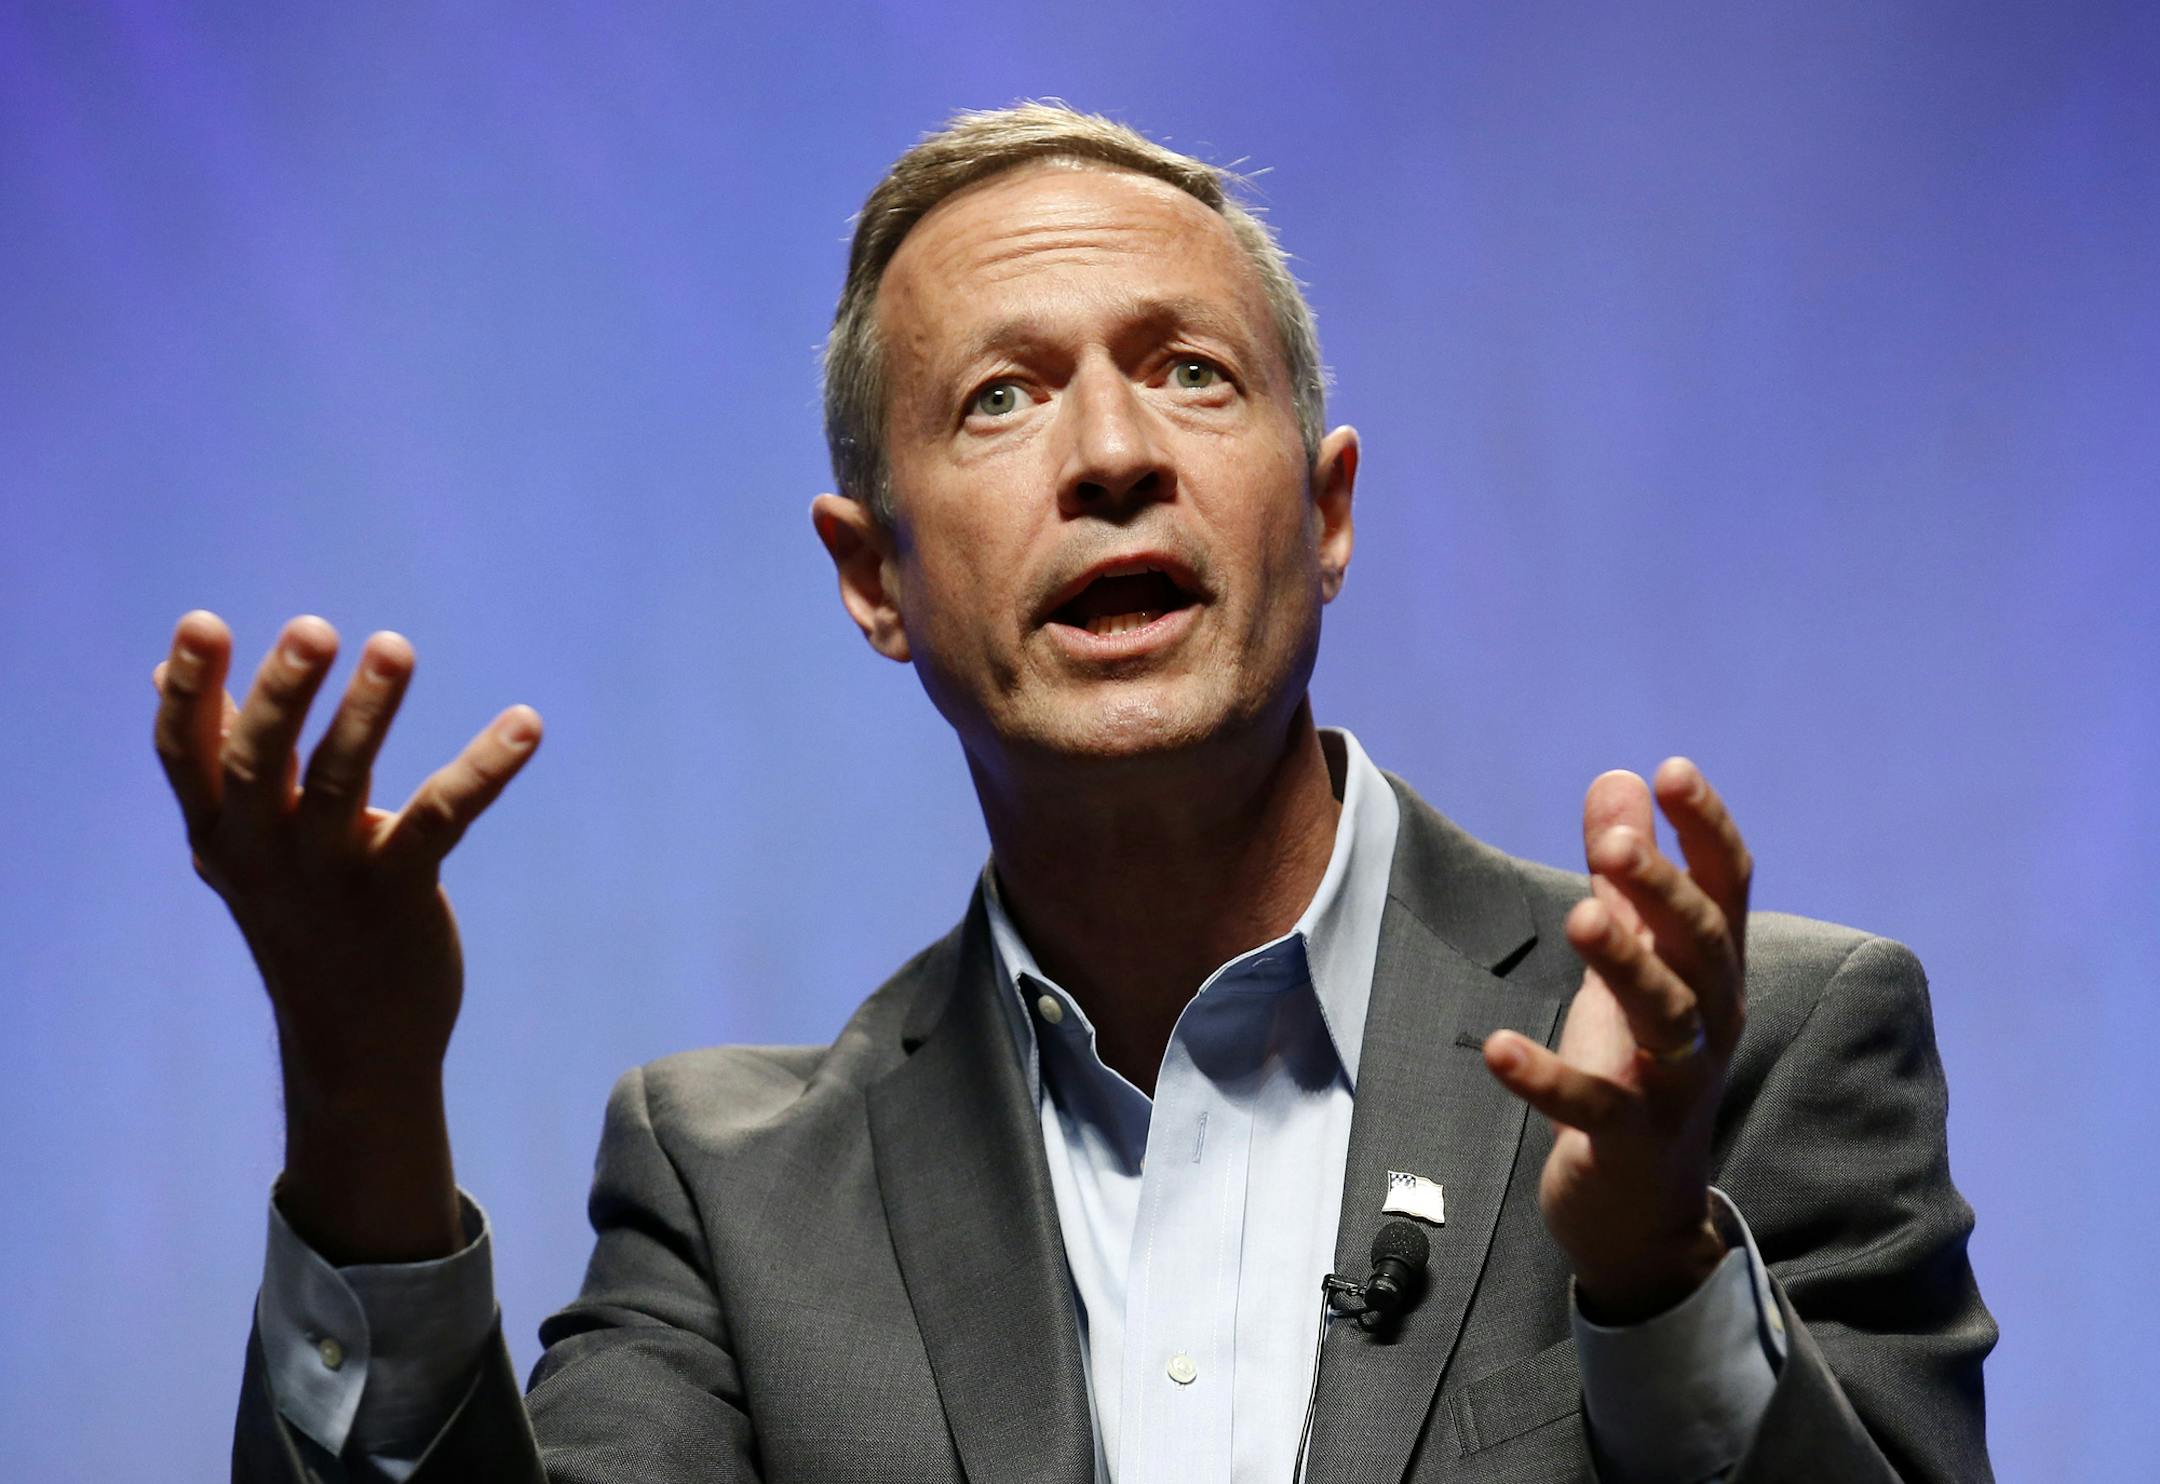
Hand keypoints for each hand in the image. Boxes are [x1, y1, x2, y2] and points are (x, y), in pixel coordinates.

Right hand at [152, 610, 540, 1259]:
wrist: (356, 1042)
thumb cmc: (304, 915)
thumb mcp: (247, 839)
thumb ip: (222, 753)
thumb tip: (168, 665)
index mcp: (220, 832)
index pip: (185, 753)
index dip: (189, 691)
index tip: (199, 622)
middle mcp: (262, 853)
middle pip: (259, 763)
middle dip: (282, 694)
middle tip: (313, 628)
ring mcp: (329, 877)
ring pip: (342, 783)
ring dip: (369, 712)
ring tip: (395, 646)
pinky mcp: (397, 895)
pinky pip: (441, 818)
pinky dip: (485, 765)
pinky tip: (527, 723)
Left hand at [1482, 758, 1751, 1323]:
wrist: (1643, 1212)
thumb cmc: (1638, 1069)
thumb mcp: (1634, 963)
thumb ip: (1623, 878)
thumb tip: (1619, 778)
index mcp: (1712, 974)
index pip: (1727, 889)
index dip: (1705, 829)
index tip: (1671, 770)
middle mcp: (1710, 1023)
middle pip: (1703, 945)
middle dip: (1663, 891)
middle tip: (1613, 845)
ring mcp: (1675, 1085)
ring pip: (1666, 1018)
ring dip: (1625, 965)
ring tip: (1581, 917)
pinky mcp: (1629, 1140)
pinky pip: (1594, 1105)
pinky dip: (1547, 1078)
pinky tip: (1499, 1049)